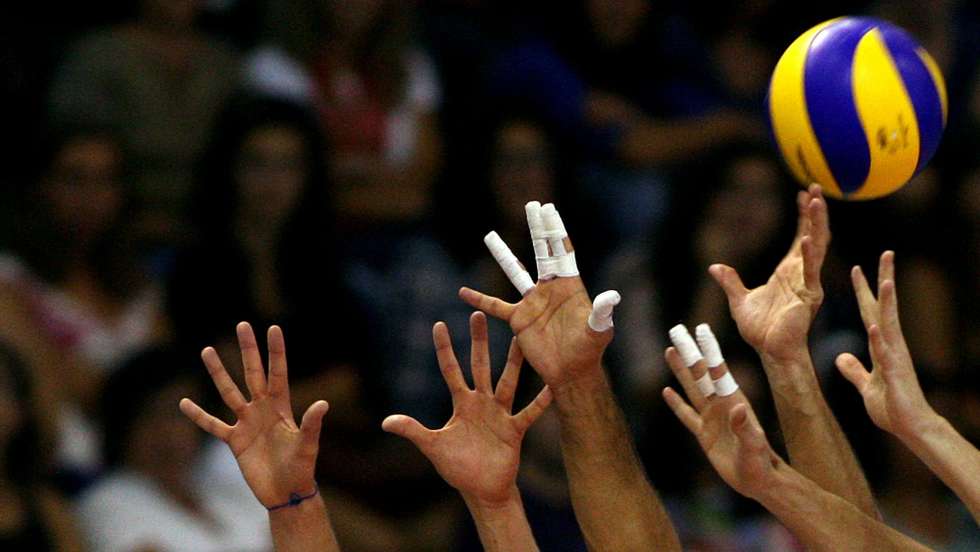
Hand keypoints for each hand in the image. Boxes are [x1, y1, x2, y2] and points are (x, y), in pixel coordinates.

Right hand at [179, 322, 327, 508]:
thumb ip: (312, 424)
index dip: (276, 351)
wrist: (286, 493)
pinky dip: (198, 415)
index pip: (278, 372)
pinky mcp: (234, 441)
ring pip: (229, 392)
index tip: (273, 327)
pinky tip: (183, 402)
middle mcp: (263, 409)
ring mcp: (247, 423)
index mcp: (282, 407)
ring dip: (218, 372)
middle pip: (253, 373)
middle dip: (248, 350)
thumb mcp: (308, 445)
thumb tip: (323, 404)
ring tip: (207, 349)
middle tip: (242, 324)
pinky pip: (213, 425)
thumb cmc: (301, 468)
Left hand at [382, 312, 551, 505]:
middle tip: (478, 314)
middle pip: (480, 365)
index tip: (439, 324)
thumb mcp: (433, 446)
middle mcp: (482, 402)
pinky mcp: (514, 429)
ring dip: (513, 362)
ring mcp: (500, 414)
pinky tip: (551, 385)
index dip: (444, 349)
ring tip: (520, 339)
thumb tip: (385, 422)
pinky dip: (540, 401)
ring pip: (507, 382)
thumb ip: (413, 431)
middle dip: (479, 341)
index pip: (450, 370)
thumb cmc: (458, 467)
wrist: (482, 489)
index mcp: (462, 403)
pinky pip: (529, 412)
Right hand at [461, 202, 618, 388]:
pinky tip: (463, 293)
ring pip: (515, 272)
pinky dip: (480, 299)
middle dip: (538, 229)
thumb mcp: (598, 331)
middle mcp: (550, 288)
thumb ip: (602, 313)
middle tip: (532, 205)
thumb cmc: (588, 351)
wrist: (570, 372)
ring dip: (502, 254)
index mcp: (569, 285)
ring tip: (489, 235)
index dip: (556, 230)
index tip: (549, 208)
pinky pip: (495, 305)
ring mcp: (532, 302)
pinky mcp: (519, 318)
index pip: (562, 251)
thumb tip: (613, 297)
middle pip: (541, 251)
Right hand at [662, 326, 781, 499]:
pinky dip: (676, 404)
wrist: (759, 480)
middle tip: (676, 332)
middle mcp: (720, 404)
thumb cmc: (761, 463)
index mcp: (733, 401)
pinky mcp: (704, 434)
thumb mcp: (754, 445)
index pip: (717, 370)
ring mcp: (711, 418)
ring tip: (670, 351)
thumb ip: (744, 427)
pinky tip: (666, 391)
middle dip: (688, 352)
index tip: (700, 330)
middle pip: (699, 374)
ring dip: (680, 371)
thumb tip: (736, 408)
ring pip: (691, 388)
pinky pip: (687, 415)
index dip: (708, 350)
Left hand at [710, 184, 828, 361]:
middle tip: (817, 187)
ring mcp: (807, 283)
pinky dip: (809, 255)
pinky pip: (810, 272)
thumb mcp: (739, 300)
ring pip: (817, 247)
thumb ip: (730, 281)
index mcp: (788, 272)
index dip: (803, 216)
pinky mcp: (809, 296)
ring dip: (817, 224)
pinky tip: (807, 238)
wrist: (769, 351)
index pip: (800, 237)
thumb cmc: (759, 329)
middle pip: (813, 235)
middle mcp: (801, 273)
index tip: (805, 195)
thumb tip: (715, 266)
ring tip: (817, 200)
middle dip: (816, 211)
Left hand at [835, 251, 936, 438]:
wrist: (910, 429)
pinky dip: (880, 338)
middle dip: (883, 280)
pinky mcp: (895, 374)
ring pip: (890, 323)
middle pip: (884, 307)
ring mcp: (895, 357)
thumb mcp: (865, 385)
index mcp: (881, 346)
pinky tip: (874, 324)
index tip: (857, 269)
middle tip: (885, 253)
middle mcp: (891, 345)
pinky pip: (886, 353)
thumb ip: (854, 370)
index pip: (870, 311)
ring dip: (887, 302)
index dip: (863, 291)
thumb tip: (841, 357)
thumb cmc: (891, 407)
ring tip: (885, 278)